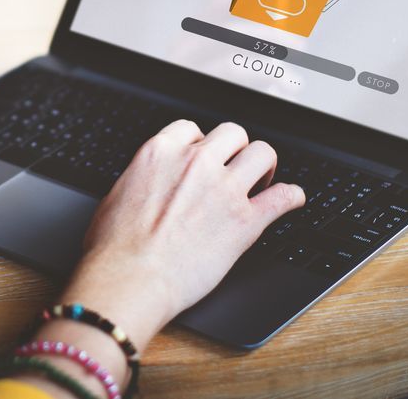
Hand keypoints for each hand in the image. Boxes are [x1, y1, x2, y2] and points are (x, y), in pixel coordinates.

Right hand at [61, 120, 304, 350]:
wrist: (130, 278)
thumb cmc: (114, 247)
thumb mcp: (117, 194)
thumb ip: (142, 179)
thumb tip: (148, 184)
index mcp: (160, 152)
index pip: (191, 129)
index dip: (199, 144)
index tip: (202, 158)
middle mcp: (196, 163)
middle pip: (232, 133)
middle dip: (234, 149)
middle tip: (233, 169)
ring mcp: (224, 189)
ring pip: (262, 153)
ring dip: (264, 166)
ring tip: (260, 181)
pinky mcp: (246, 221)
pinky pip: (284, 197)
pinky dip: (292, 197)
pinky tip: (291, 200)